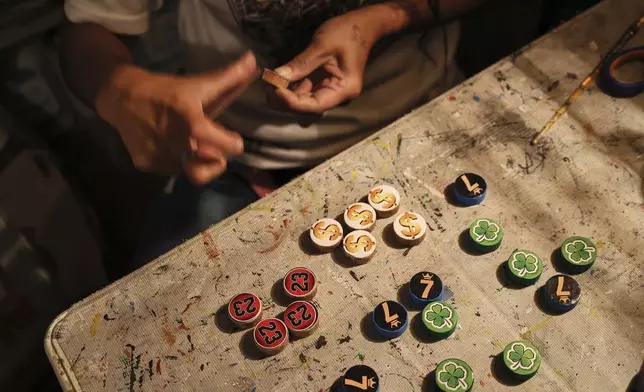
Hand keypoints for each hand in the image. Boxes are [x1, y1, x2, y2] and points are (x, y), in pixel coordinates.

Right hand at [95, 52, 256, 184]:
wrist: (121, 97)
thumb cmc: (165, 90)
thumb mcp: (198, 83)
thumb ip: (229, 77)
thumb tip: (253, 60)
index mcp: (192, 123)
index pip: (227, 146)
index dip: (234, 144)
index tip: (233, 138)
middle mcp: (177, 144)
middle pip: (212, 167)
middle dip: (217, 159)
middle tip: (214, 147)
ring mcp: (161, 157)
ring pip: (192, 172)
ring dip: (198, 162)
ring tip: (194, 146)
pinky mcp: (147, 165)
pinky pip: (172, 171)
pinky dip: (178, 162)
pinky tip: (172, 146)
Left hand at [269, 9, 385, 113]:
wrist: (362, 25)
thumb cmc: (347, 33)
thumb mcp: (322, 46)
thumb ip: (301, 64)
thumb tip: (277, 78)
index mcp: (344, 89)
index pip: (315, 105)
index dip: (292, 102)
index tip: (275, 90)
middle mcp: (338, 95)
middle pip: (308, 108)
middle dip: (286, 101)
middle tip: (267, 88)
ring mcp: (331, 91)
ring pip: (305, 102)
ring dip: (287, 95)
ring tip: (269, 83)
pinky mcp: (324, 84)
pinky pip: (306, 92)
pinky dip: (291, 88)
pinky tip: (278, 80)